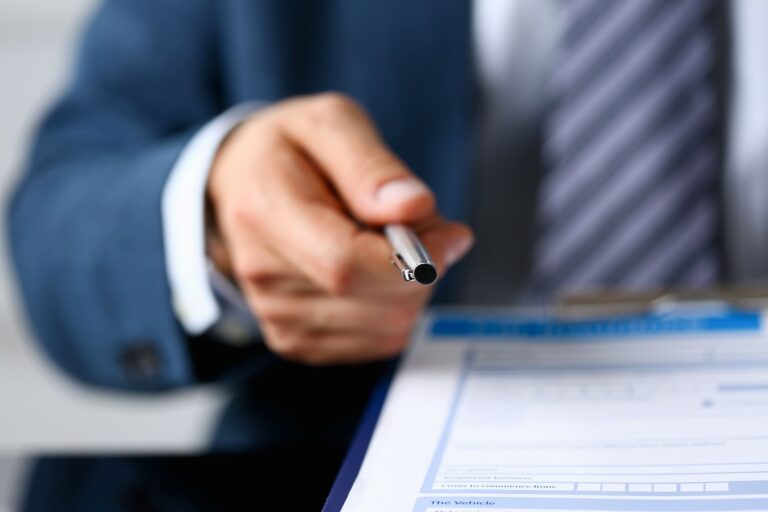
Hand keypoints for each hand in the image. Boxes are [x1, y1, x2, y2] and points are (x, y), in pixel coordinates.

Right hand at [207, 93, 472, 364]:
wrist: (241, 185)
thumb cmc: (291, 150)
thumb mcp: (330, 124)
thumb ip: (371, 166)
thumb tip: (413, 207)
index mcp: (266, 210)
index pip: (347, 264)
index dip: (414, 260)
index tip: (449, 235)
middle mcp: (262, 273)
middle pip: (377, 304)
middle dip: (424, 270)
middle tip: (424, 227)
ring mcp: (275, 314)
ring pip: (387, 328)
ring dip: (413, 289)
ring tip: (394, 244)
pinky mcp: (294, 339)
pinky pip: (376, 343)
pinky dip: (395, 310)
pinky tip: (378, 274)